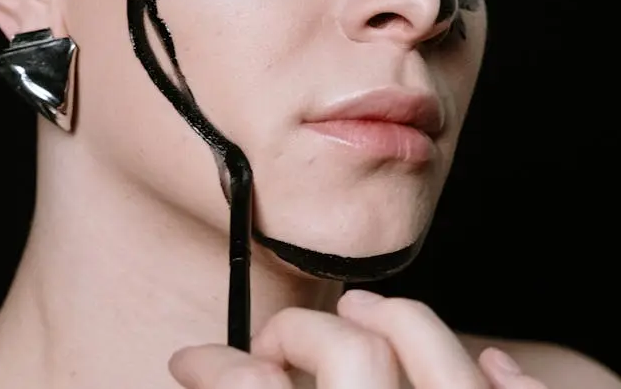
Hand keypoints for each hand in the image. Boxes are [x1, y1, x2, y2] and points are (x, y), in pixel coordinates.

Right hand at [169, 291, 546, 387]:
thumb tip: (193, 371)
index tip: (192, 362)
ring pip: (429, 347)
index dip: (214, 367)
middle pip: (348, 351)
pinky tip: (484, 365)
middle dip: (297, 334)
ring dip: (390, 322)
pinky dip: (499, 375)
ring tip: (360, 317)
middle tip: (271, 347)